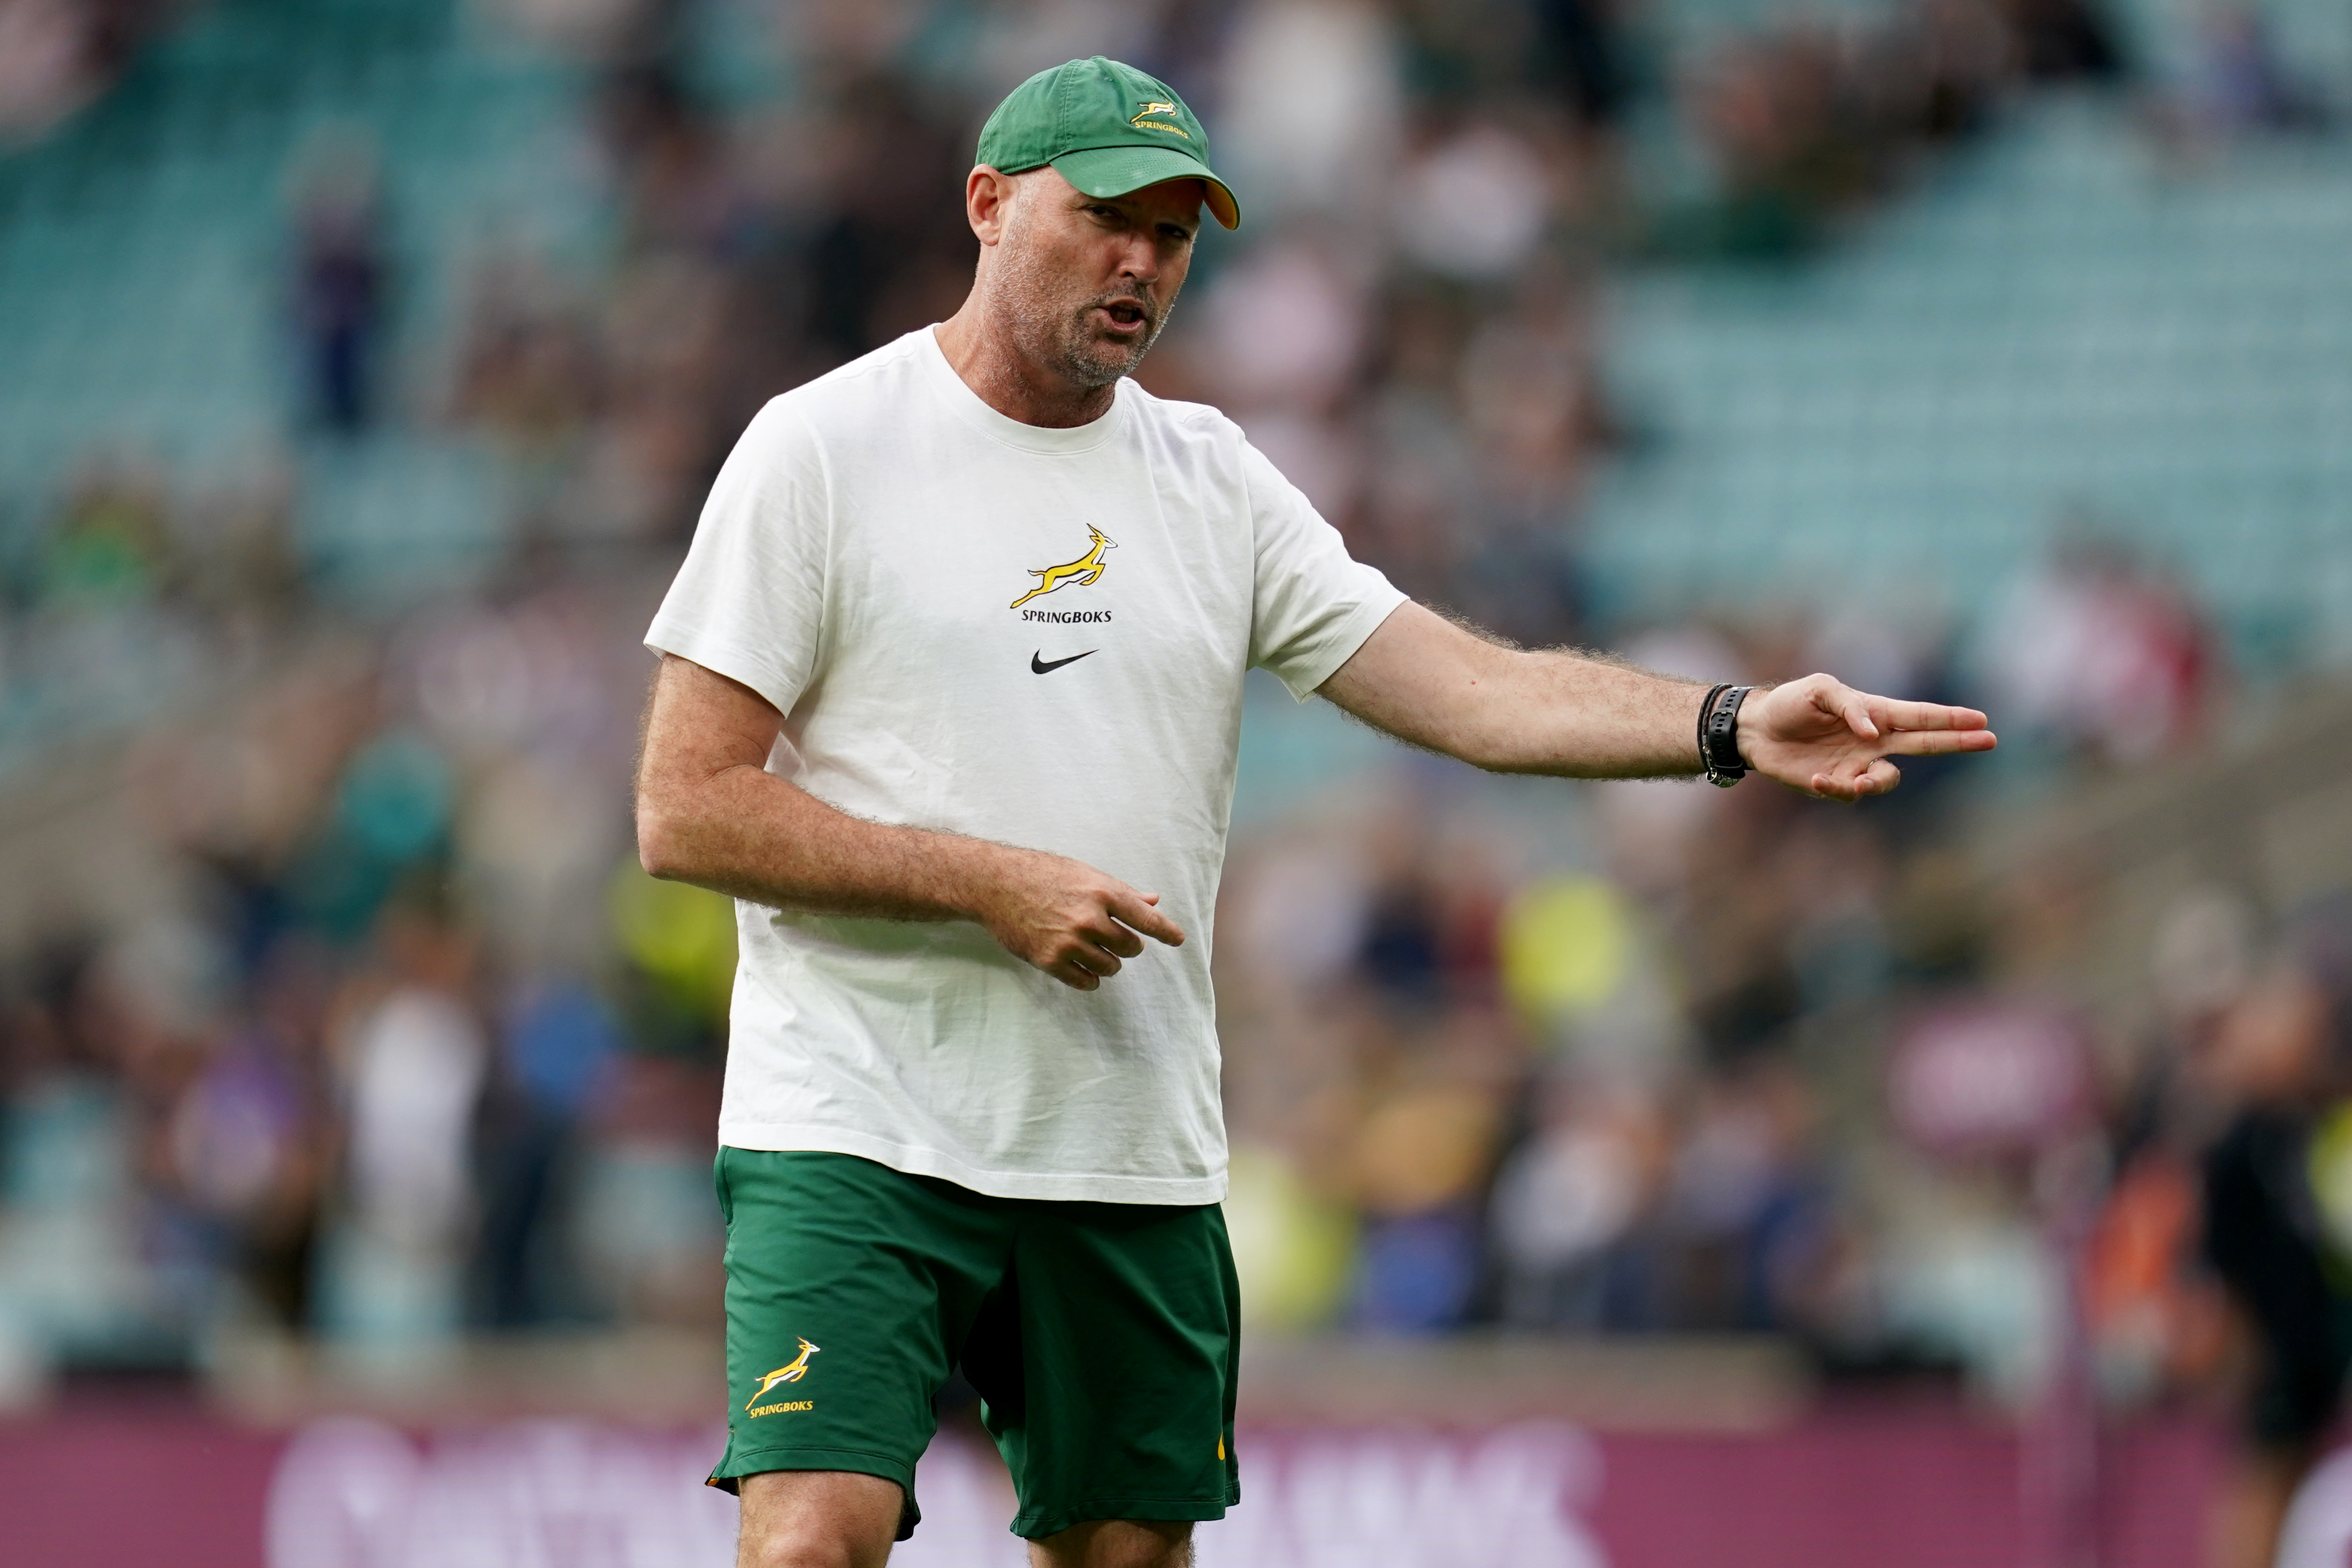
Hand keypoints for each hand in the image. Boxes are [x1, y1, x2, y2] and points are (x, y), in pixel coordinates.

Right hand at [968, 848, 1185, 990]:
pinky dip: (1090, 979)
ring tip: (1094, 949)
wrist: (995, 884)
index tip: (1178, 940)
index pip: (1145, 918)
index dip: (1166, 931)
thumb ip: (1121, 891)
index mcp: (1102, 892)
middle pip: (1131, 947)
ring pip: (1111, 967)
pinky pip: (1086, 982)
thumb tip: (1152, 901)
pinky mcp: (1050, 961)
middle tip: (1112, 936)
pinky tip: (1085, 968)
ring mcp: (1069, 942)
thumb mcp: (1085, 874)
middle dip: (1127, 945)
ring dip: (1109, 963)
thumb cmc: (1043, 874)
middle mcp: (1089, 918)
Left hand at [1737, 674, 1995, 801]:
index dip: (1951, 718)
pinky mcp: (1837, 784)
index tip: (1982, 720)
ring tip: (1856, 782)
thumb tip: (1873, 730)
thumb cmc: (1790, 703)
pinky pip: (1851, 794)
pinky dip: (1838, 789)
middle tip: (1989, 740)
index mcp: (1875, 713)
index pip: (1920, 716)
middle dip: (1957, 741)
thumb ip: (1850, 705)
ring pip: (1888, 780)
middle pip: (1925, 743)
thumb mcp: (1818, 690)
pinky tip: (1817, 779)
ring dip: (1877, 784)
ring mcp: (1858, 764)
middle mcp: (1874, 740)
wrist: (1756, 730)